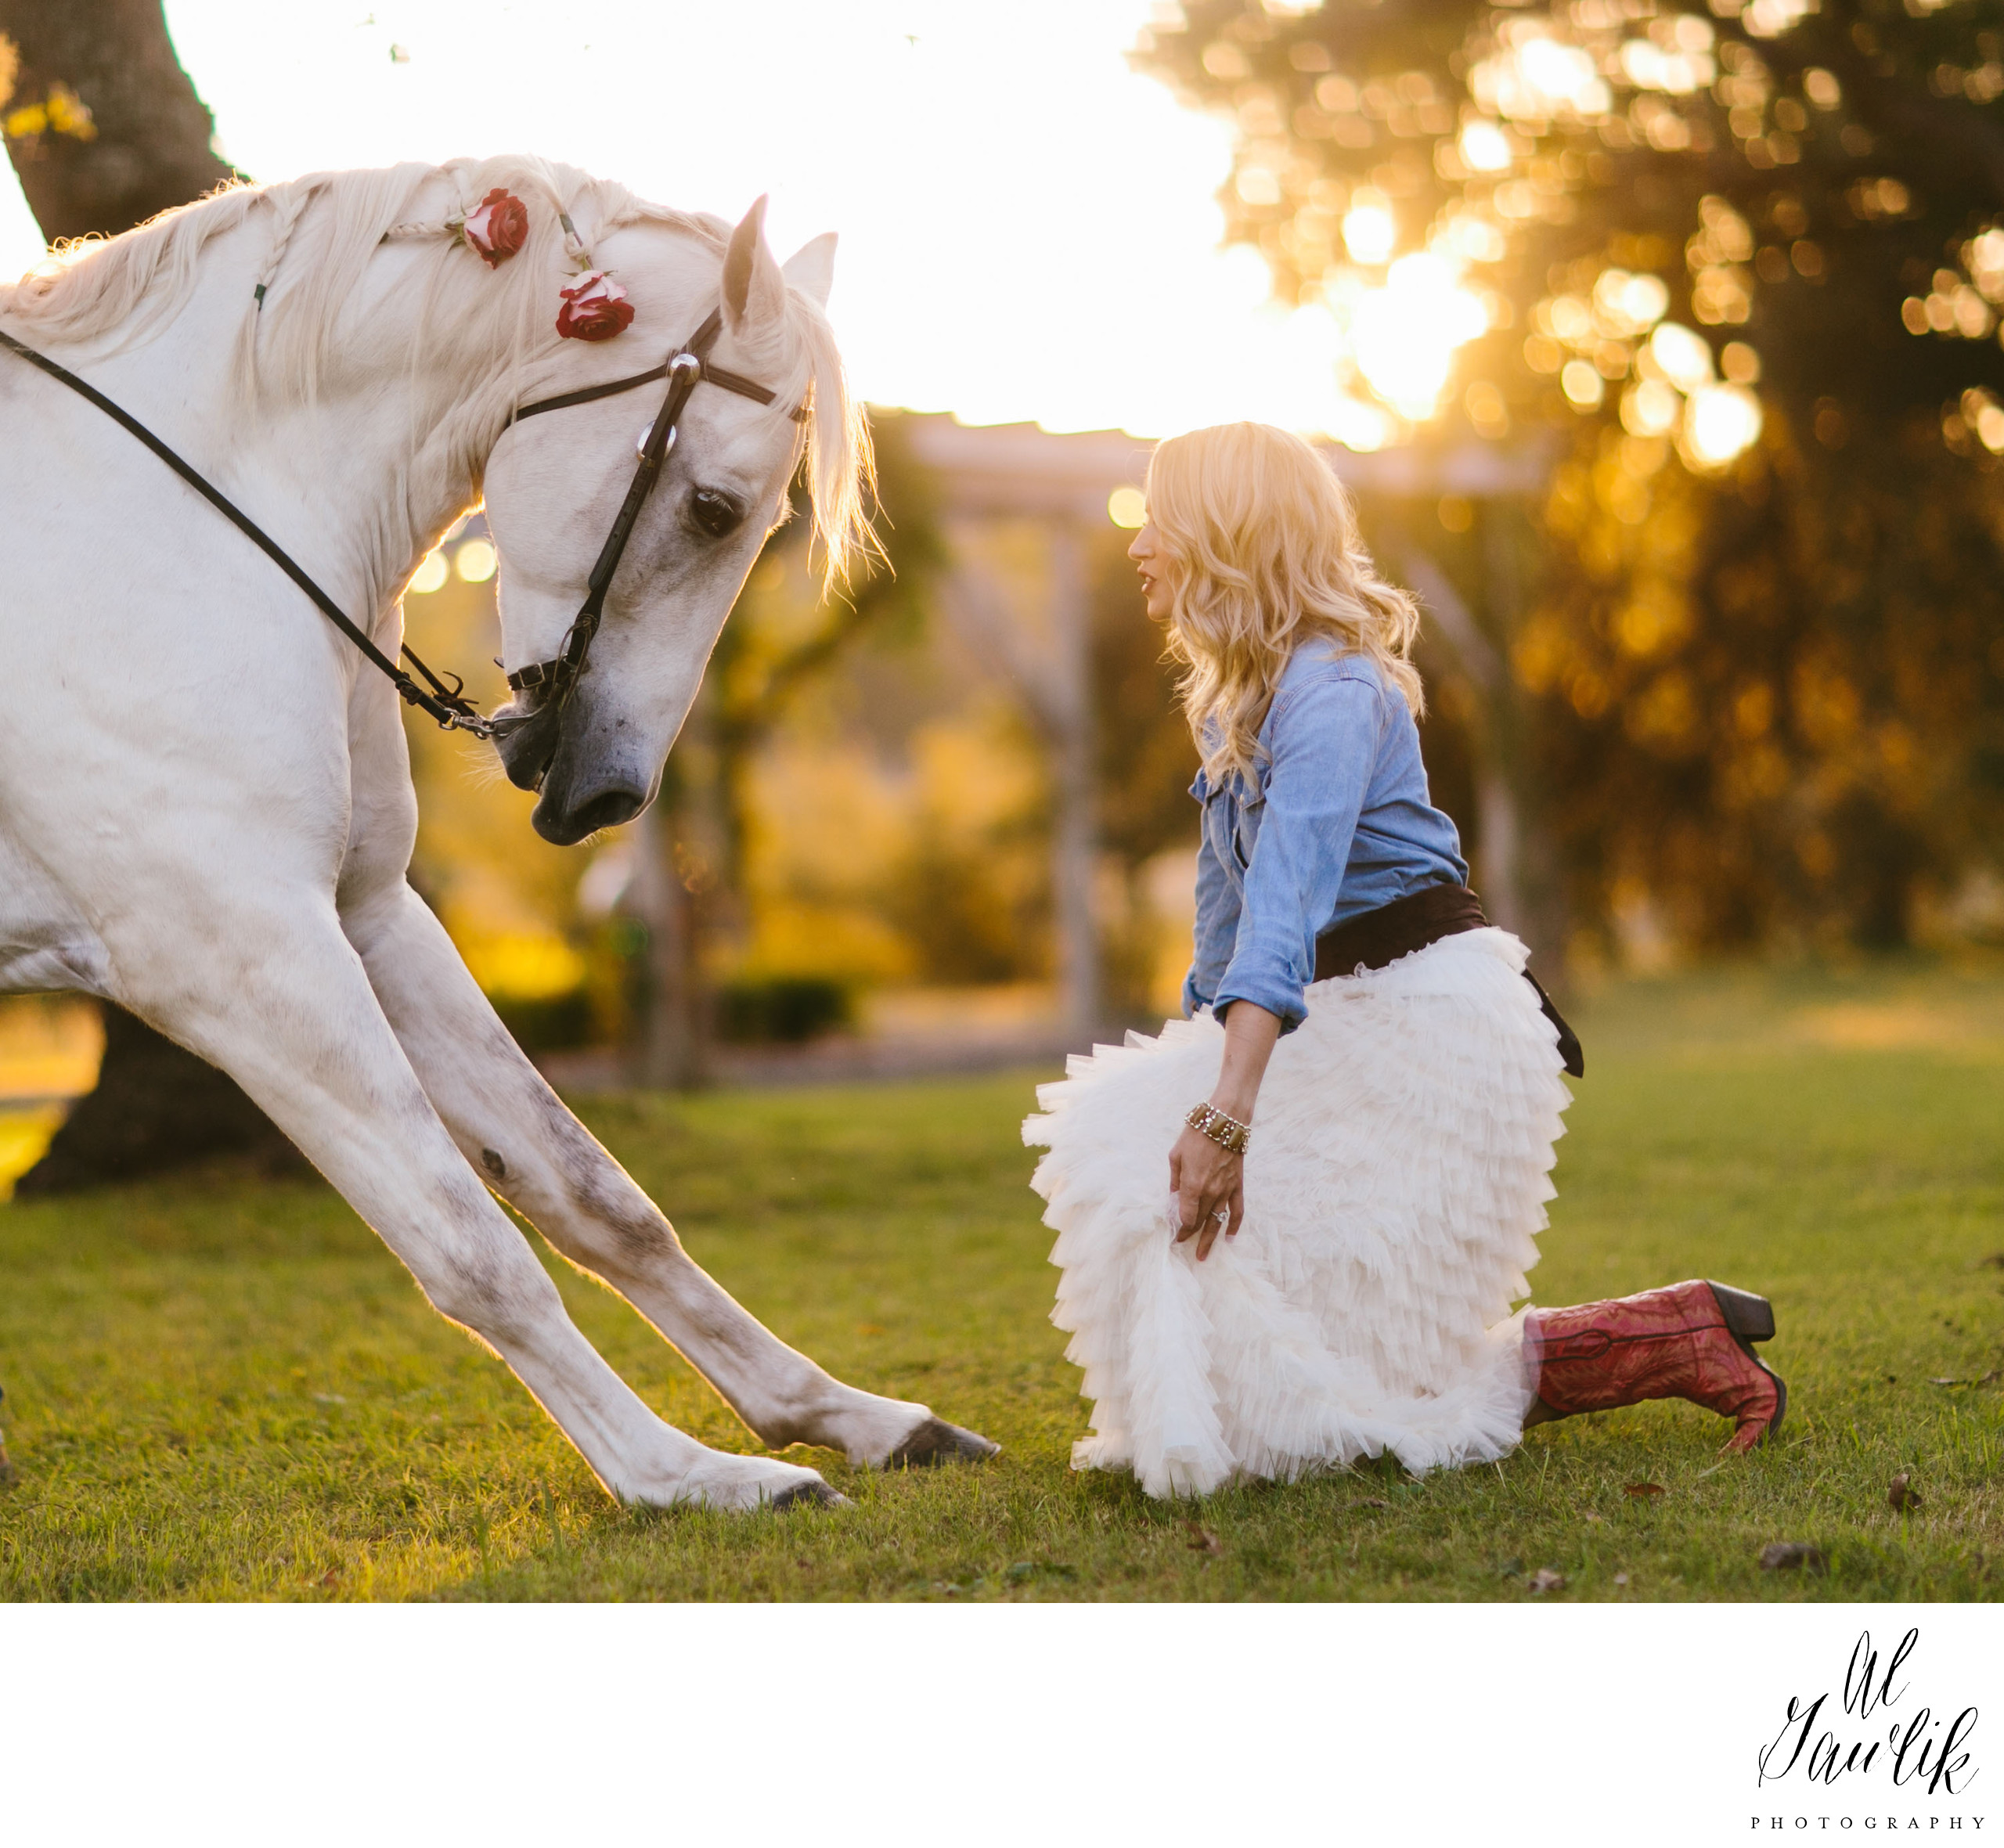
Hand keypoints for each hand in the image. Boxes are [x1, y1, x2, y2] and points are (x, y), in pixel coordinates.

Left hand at [1169, 1121, 1243, 1261]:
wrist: (1224, 1122)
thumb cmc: (1196, 1135)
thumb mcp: (1176, 1156)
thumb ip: (1174, 1181)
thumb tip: (1172, 1200)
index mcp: (1192, 1186)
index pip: (1185, 1218)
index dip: (1178, 1229)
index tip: (1173, 1235)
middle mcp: (1210, 1192)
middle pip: (1199, 1222)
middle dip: (1190, 1235)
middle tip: (1182, 1245)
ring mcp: (1226, 1191)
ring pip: (1217, 1222)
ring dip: (1209, 1240)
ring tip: (1203, 1256)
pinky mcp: (1238, 1186)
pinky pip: (1237, 1212)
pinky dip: (1234, 1227)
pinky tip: (1230, 1239)